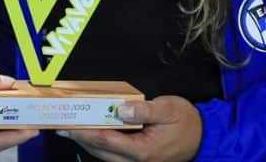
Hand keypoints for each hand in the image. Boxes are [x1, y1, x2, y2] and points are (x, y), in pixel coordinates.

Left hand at [60, 96, 202, 161]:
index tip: (68, 125)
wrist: (203, 137)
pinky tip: (92, 131)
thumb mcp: (168, 110)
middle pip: (100, 151)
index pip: (106, 141)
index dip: (84, 132)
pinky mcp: (137, 159)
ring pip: (104, 154)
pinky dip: (100, 142)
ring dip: (88, 141)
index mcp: (142, 150)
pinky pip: (113, 153)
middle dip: (80, 138)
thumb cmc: (186, 122)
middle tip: (62, 125)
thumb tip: (120, 109)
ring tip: (71, 128)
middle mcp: (136, 160)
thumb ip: (144, 110)